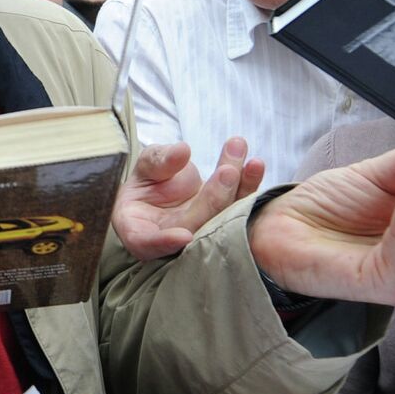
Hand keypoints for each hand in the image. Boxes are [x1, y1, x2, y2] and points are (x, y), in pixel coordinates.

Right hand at [114, 138, 265, 259]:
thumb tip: (182, 151)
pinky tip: (255, 164)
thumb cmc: (149, 180)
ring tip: (247, 160)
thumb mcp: (146, 166)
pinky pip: (238, 205)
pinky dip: (248, 184)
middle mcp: (173, 237)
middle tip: (227, 171)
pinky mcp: (225, 219)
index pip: (147, 243)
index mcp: (139, 231)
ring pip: (221, 216)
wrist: (169, 185)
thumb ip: (159, 160)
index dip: (164, 242)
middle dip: (213, 201)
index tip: (183, 235)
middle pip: (194, 227)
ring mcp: (203, 230)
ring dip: (238, 187)